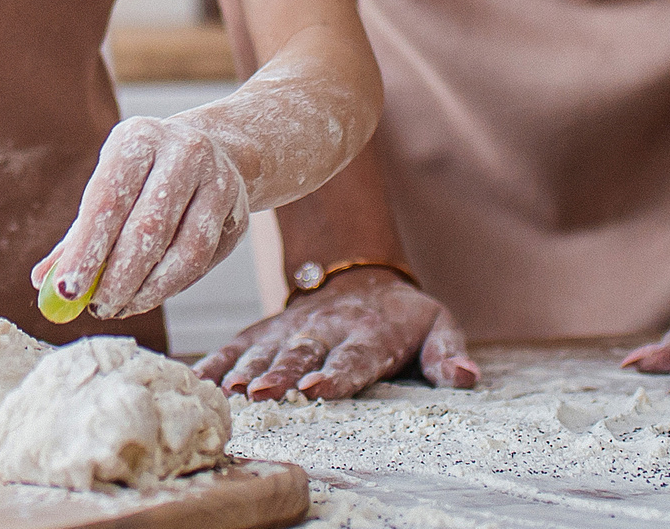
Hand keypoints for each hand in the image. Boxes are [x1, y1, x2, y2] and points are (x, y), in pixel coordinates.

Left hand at [34, 115, 248, 319]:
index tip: (65, 290)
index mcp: (138, 139)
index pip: (109, 198)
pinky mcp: (240, 211)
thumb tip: (42, 282)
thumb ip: (76, 236)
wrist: (212, 150)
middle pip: (149, 227)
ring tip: (121, 306)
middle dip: (119, 277)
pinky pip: (206, 261)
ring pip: (186, 250)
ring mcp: (219, 179)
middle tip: (97, 308)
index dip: (87, 248)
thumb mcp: (108, 188)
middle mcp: (183, 152)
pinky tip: (150, 294)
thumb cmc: (144, 177)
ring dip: (150, 289)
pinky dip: (174, 285)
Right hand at [199, 269, 476, 399]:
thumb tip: (467, 377)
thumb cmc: (401, 316)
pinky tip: (201, 380)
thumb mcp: (437, 325)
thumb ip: (449, 353)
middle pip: (302, 353)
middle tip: (264, 392)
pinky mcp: (267, 329)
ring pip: (267, 349)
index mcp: (369, 332)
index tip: (317, 387)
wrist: (359, 277)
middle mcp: (326, 328)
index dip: (336, 372)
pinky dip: (219, 359)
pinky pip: (240, 343)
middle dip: (281, 372)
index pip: (353, 356)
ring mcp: (292, 327)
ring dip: (248, 369)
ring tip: (233, 391)